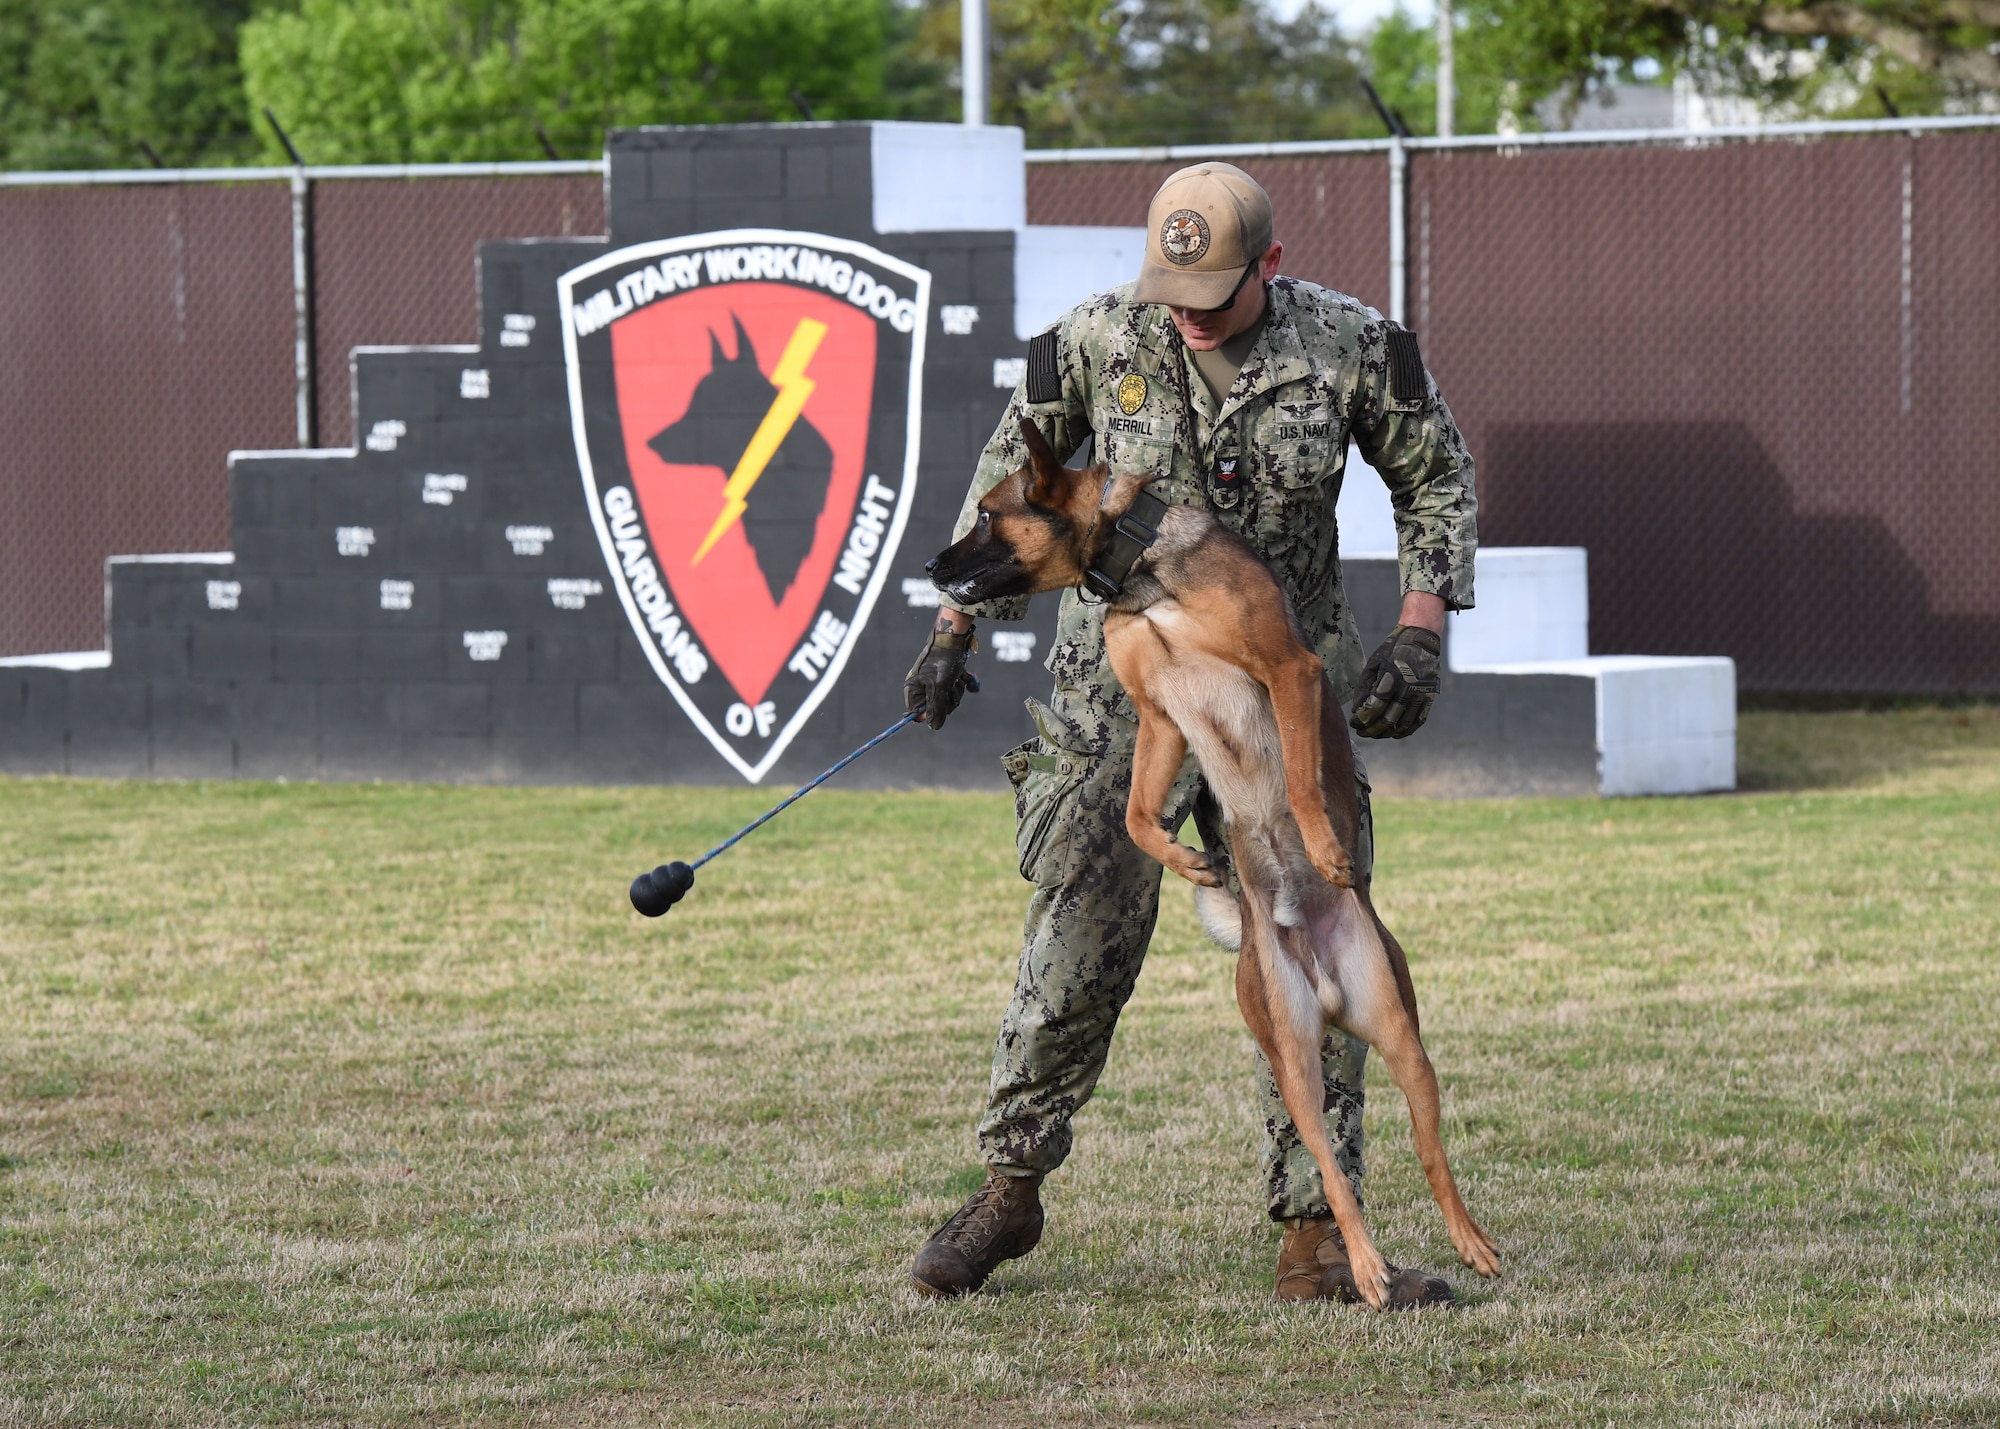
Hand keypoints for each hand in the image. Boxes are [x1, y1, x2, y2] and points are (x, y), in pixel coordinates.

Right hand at [904, 621, 980, 729]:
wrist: (953, 639)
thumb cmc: (943, 661)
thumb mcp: (939, 687)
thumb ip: (937, 708)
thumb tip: (934, 726)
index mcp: (913, 689)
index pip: (916, 713)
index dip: (928, 714)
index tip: (939, 706)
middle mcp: (921, 688)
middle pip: (935, 709)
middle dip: (948, 700)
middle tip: (950, 687)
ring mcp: (934, 684)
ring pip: (948, 701)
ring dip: (955, 691)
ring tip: (955, 678)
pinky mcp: (945, 680)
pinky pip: (953, 692)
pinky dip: (959, 685)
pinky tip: (960, 675)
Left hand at [1350, 624, 1441, 738]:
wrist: (1421, 640)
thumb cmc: (1392, 651)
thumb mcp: (1373, 664)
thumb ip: (1364, 688)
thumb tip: (1357, 711)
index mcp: (1390, 678)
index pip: (1373, 707)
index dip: (1361, 719)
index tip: (1353, 722)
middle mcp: (1407, 689)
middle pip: (1387, 720)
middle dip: (1370, 730)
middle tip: (1360, 732)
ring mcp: (1420, 695)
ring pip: (1402, 724)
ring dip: (1386, 733)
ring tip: (1374, 733)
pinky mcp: (1429, 697)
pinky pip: (1418, 721)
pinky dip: (1405, 731)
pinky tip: (1394, 734)